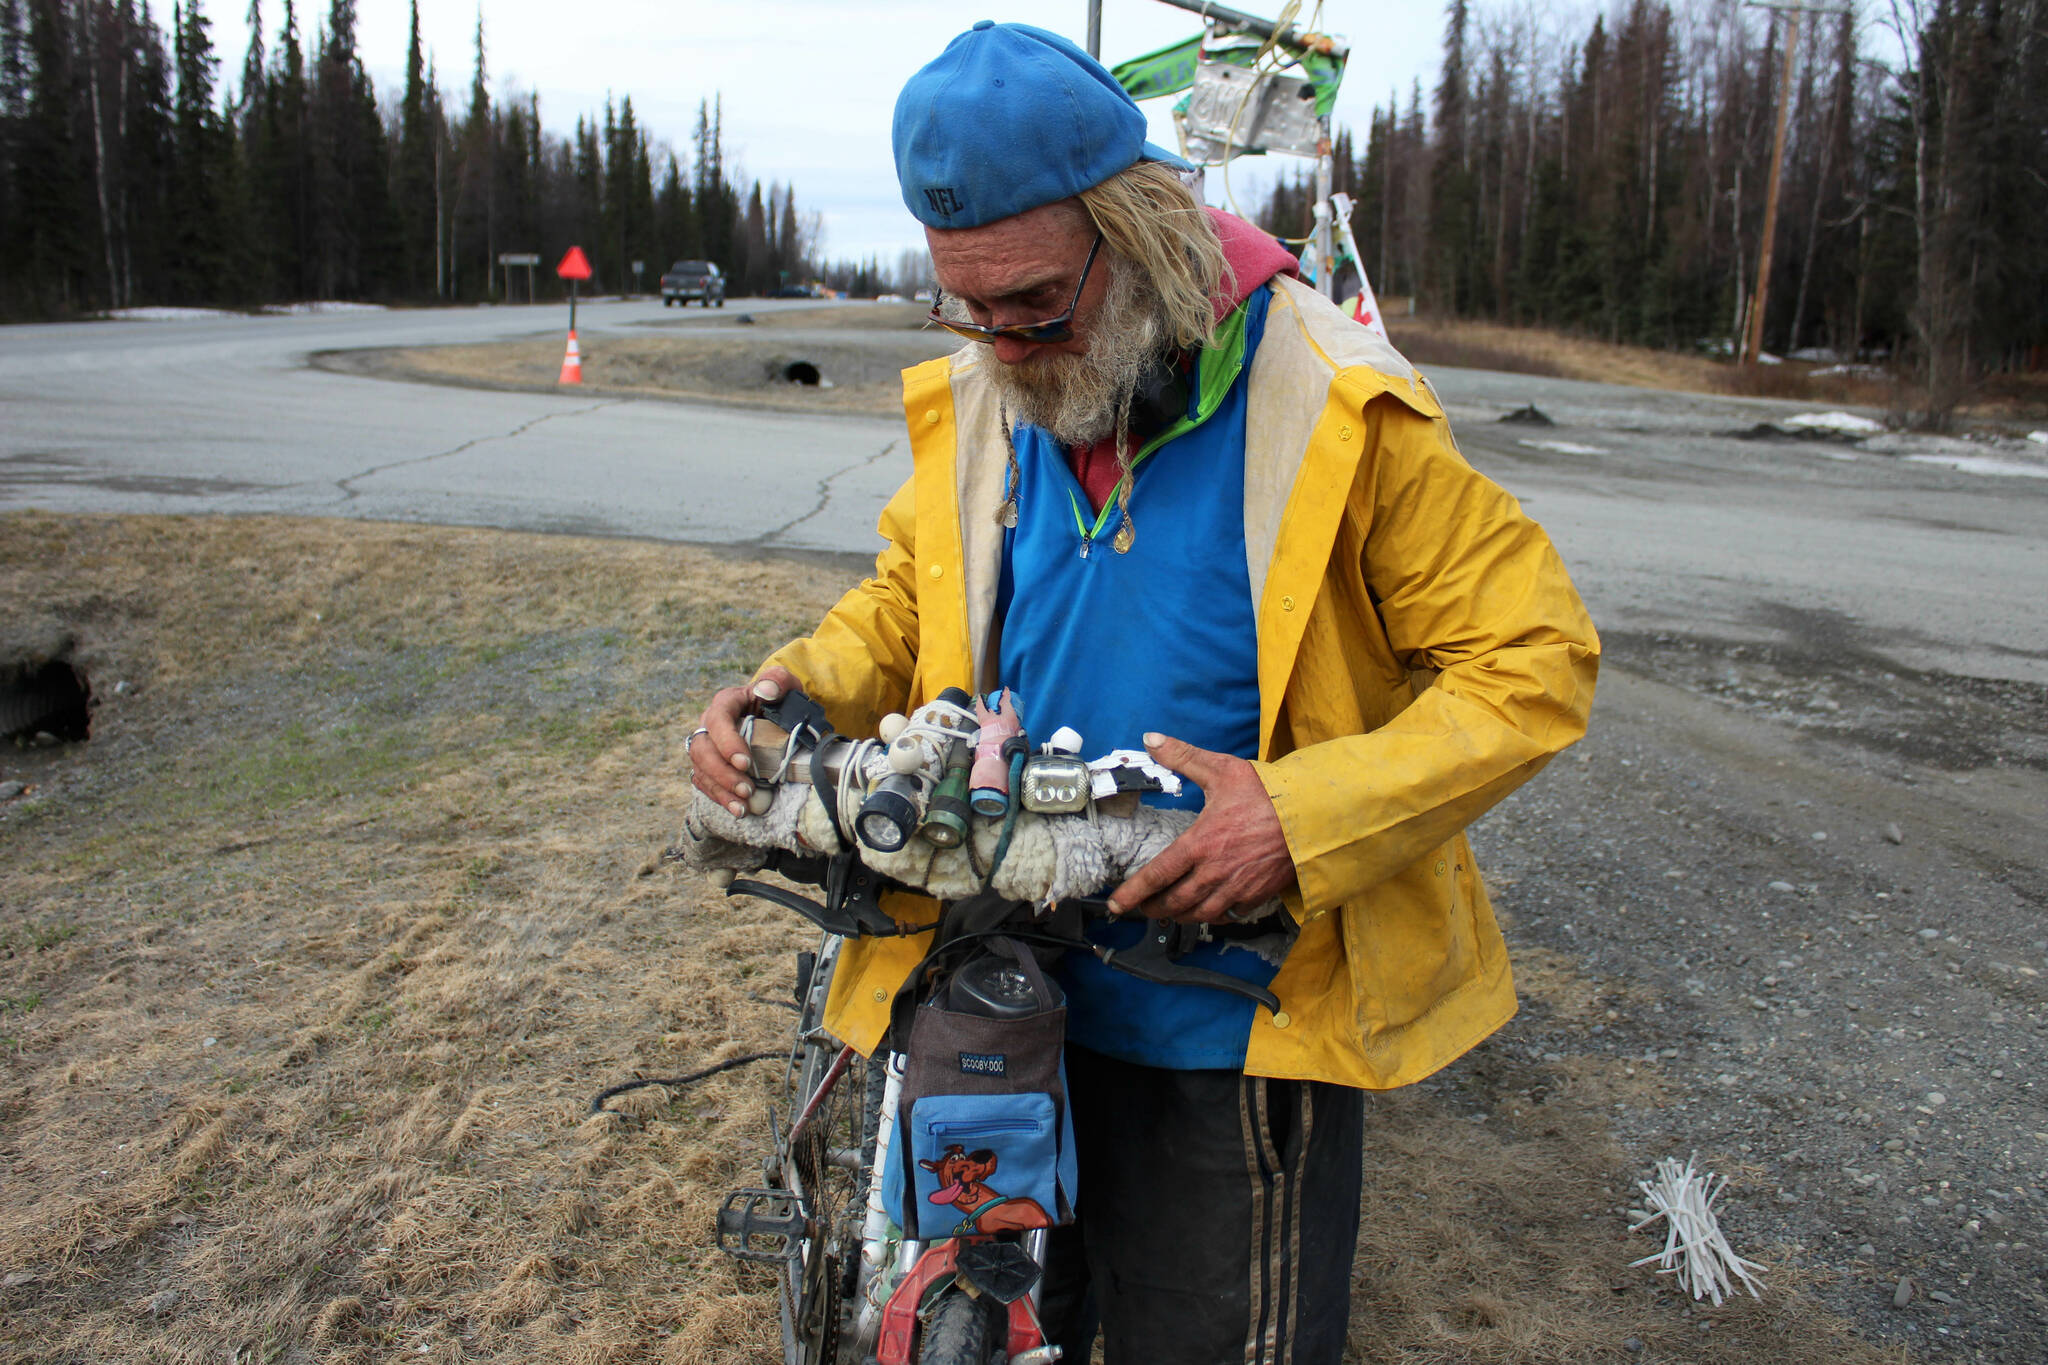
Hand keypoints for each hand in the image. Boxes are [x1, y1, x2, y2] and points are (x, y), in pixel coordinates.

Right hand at [688, 666, 799, 816]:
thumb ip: (778, 681)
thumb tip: (766, 690)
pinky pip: (705, 783)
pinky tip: (738, 810)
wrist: (777, 715)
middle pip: (703, 749)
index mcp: (725, 703)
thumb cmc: (780, 698)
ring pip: (700, 769)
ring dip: (720, 790)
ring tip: (743, 806)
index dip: (727, 743)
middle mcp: (709, 724)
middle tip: (747, 789)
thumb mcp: (786, 684)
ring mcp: (707, 746)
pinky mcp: (710, 765)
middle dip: (723, 773)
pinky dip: (719, 798)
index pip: (718, 721)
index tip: (745, 763)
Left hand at [1106, 733, 1295, 923]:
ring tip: (1168, 913)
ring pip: (1199, 914)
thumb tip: (1151, 739)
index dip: (1133, 893)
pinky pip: (1227, 915)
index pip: (1157, 875)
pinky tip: (1206, 910)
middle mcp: (1214, 871)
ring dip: (1178, 916)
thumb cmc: (1267, 793)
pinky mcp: (1256, 894)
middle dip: (1152, 908)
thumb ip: (1182, 757)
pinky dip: (1211, 916)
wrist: (1311, 815)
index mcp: (1200, 843)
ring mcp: (1236, 887)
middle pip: (1174, 902)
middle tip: (1140, 908)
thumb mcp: (1221, 769)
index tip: (1116, 904)